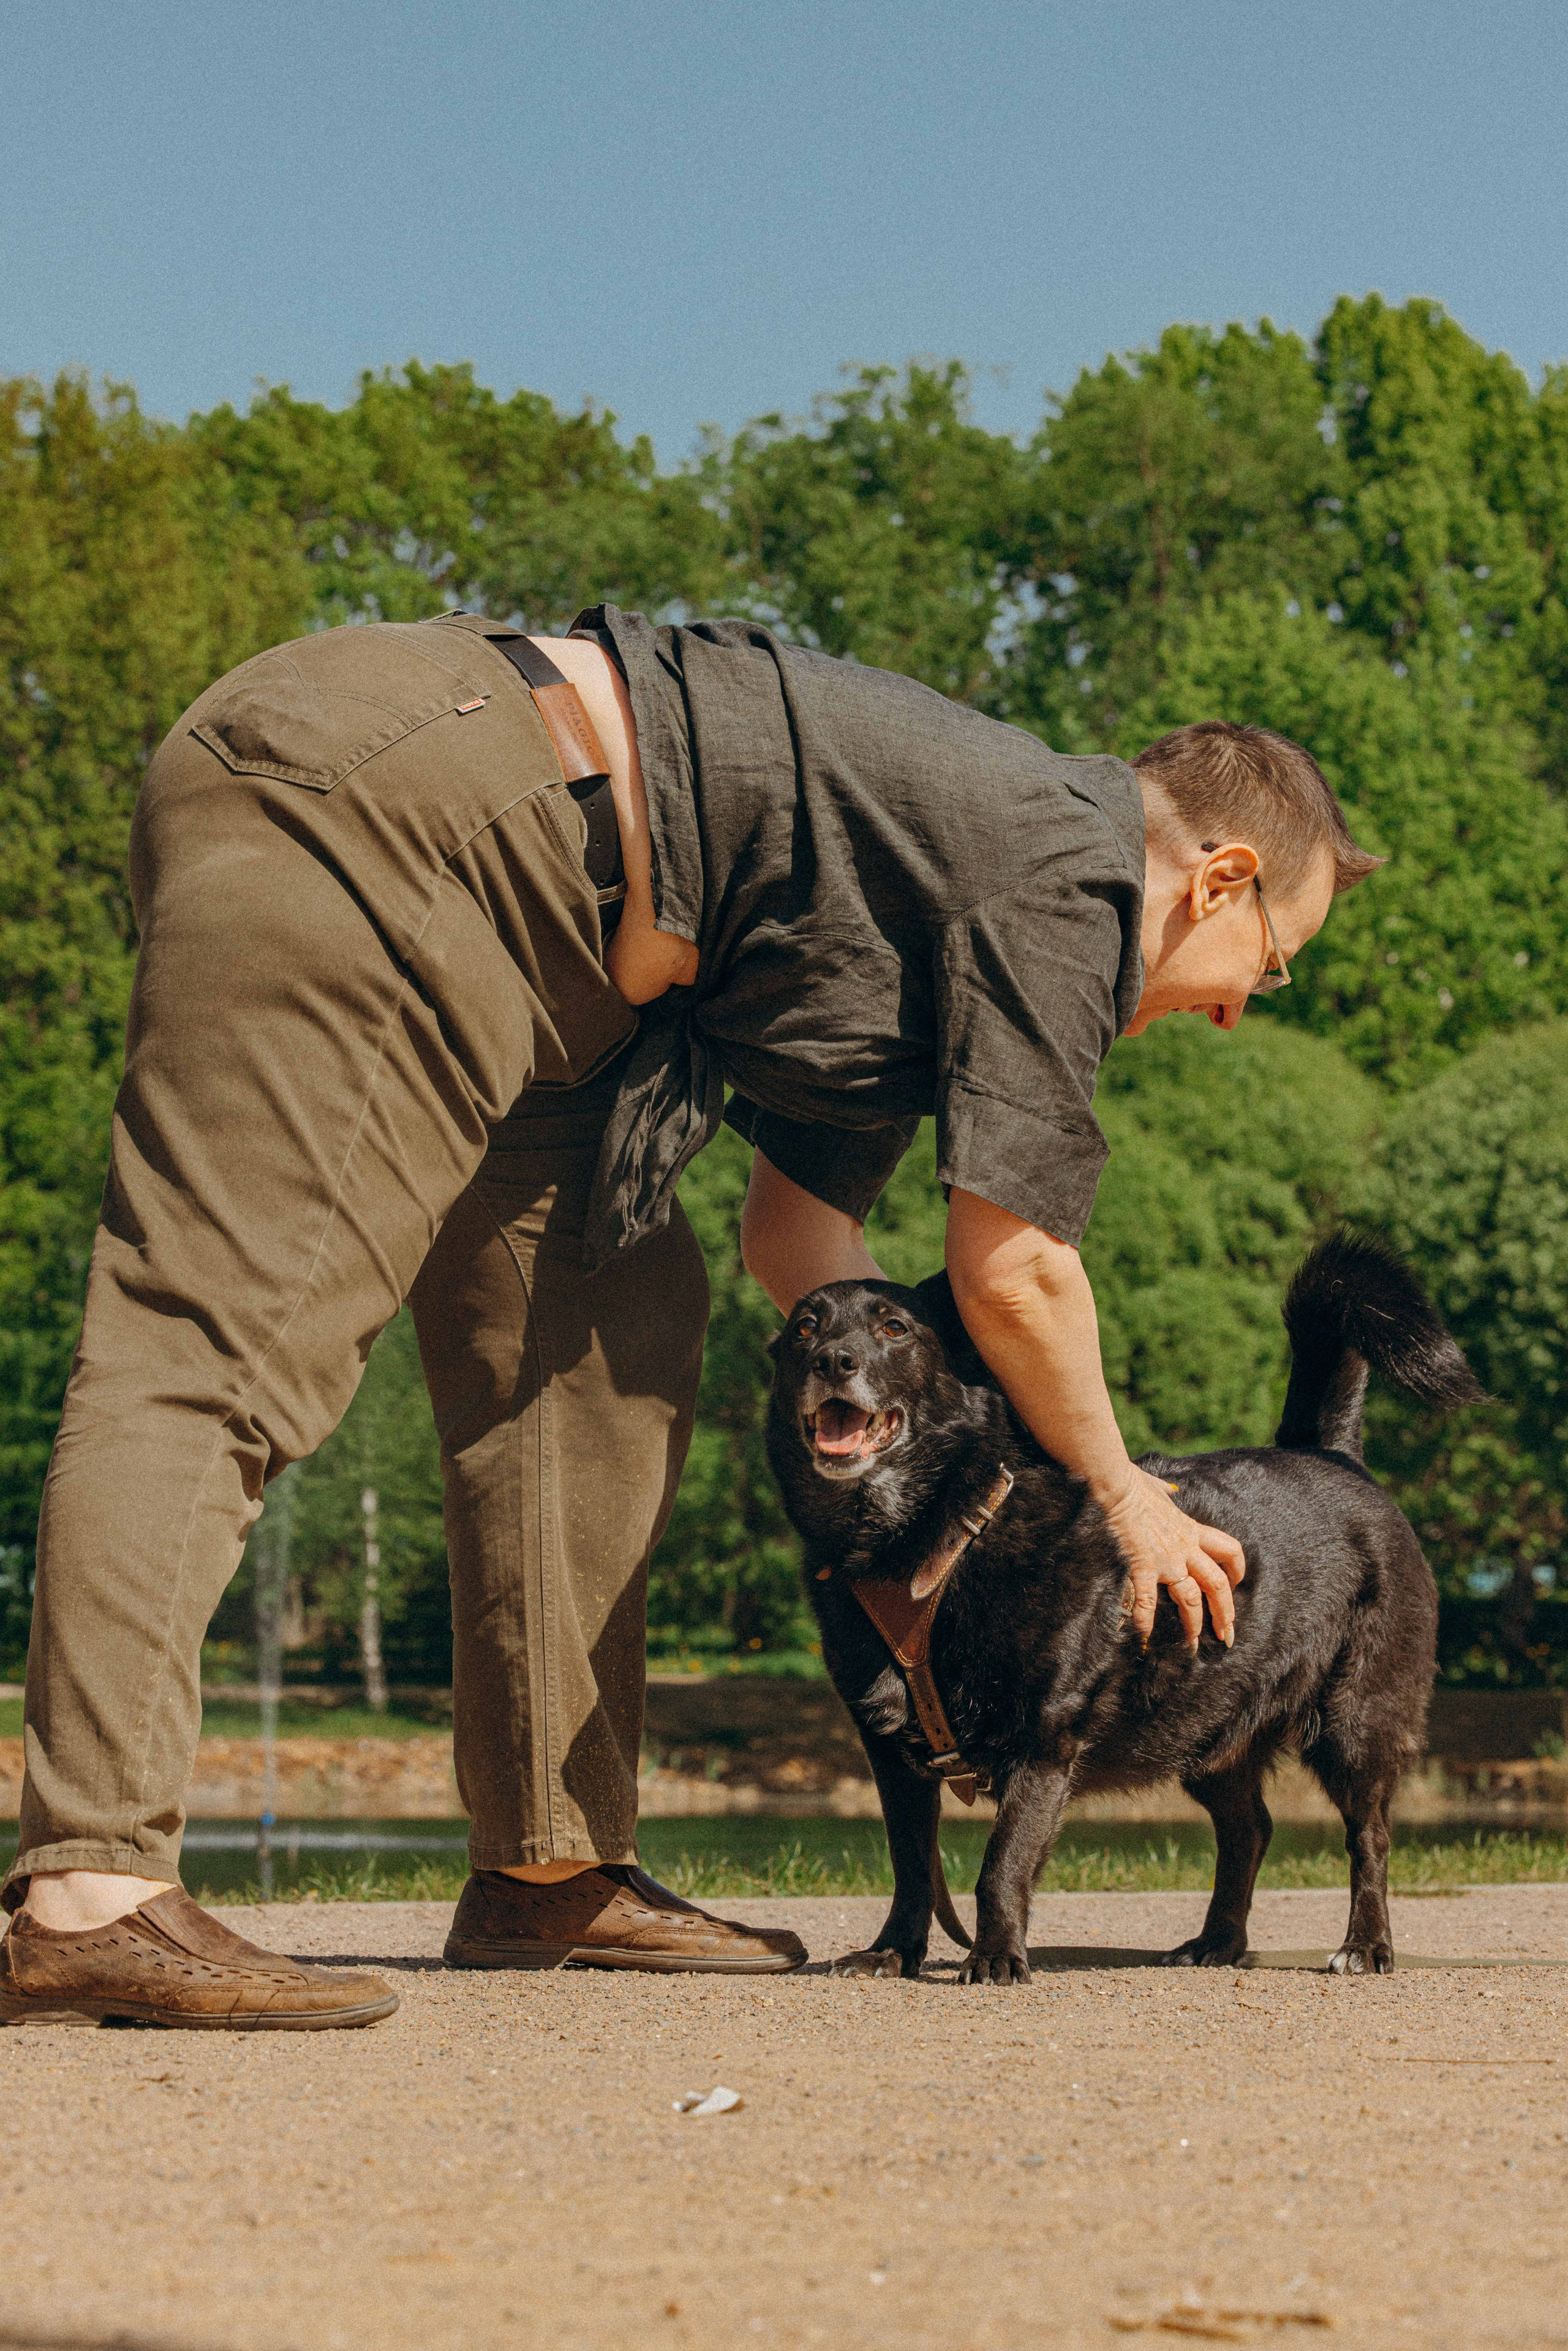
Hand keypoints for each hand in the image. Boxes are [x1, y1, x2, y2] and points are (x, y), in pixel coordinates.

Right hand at [1100, 1465, 1244, 1649]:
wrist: (1118, 1485)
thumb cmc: (1134, 1484)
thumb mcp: (1158, 1489)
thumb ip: (1166, 1494)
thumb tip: (1168, 1491)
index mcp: (1191, 1530)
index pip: (1228, 1551)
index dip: (1237, 1570)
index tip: (1235, 1585)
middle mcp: (1185, 1548)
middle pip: (1217, 1584)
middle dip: (1225, 1612)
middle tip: (1226, 1635)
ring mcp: (1167, 1559)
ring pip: (1191, 1598)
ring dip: (1193, 1623)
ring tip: (1192, 1645)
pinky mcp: (1144, 1565)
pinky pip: (1148, 1599)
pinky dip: (1145, 1619)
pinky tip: (1143, 1636)